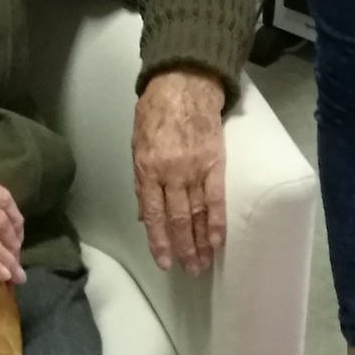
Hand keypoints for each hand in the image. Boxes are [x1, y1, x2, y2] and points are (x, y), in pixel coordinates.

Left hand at [133, 67, 226, 274]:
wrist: (183, 84)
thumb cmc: (155, 112)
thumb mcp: (137, 144)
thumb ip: (141, 181)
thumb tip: (145, 215)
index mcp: (147, 168)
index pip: (153, 214)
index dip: (158, 241)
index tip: (164, 262)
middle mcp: (170, 173)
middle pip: (176, 219)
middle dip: (182, 248)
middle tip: (188, 270)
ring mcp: (194, 168)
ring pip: (197, 213)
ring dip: (200, 242)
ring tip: (203, 263)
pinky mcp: (215, 162)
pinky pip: (216, 198)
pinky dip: (217, 222)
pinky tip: (217, 241)